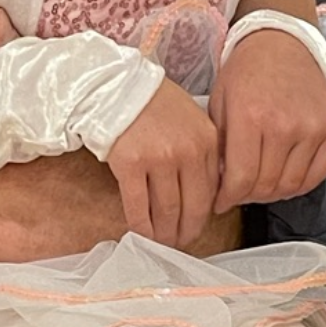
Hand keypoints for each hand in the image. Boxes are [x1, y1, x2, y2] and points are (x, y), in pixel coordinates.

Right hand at [105, 78, 218, 249]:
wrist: (114, 83)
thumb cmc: (150, 99)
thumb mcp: (190, 117)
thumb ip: (202, 150)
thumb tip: (206, 191)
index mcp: (207, 140)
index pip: (211, 191)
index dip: (203, 215)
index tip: (195, 226)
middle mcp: (187, 151)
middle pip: (192, 206)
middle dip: (186, 231)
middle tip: (179, 242)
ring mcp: (158, 158)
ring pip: (167, 211)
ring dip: (165, 233)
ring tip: (161, 242)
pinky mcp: (130, 163)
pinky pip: (138, 206)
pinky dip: (141, 225)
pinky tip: (140, 232)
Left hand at [209, 28, 325, 210]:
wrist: (281, 44)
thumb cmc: (245, 71)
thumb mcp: (220, 100)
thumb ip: (219, 142)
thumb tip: (217, 182)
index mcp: (250, 115)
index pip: (241, 177)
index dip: (228, 198)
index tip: (219, 203)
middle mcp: (284, 125)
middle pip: (266, 185)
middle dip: (247, 196)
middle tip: (237, 194)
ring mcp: (313, 129)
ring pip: (292, 185)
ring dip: (272, 193)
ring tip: (257, 187)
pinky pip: (316, 175)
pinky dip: (298, 184)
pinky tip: (282, 179)